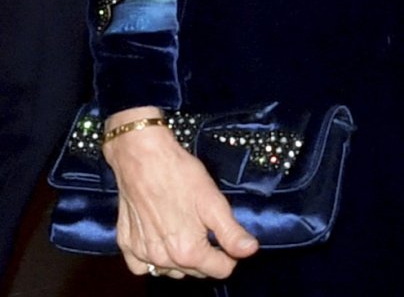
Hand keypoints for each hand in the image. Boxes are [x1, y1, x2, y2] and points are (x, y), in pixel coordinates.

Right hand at [102, 108, 258, 278]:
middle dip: (206, 255)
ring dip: (181, 258)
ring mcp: (142, 254)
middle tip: (207, 228)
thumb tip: (250, 251)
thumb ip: (231, 232)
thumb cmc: (181, 175)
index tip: (229, 237)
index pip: (219, 270)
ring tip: (186, 230)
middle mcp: (163, 260)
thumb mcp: (213, 201)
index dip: (229, 255)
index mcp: (187, 252)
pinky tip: (161, 240)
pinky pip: (143, 266)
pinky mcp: (126, 245)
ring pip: (170, 269)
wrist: (143, 158)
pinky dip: (154, 259)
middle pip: (195, 270)